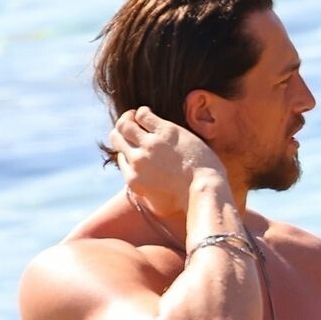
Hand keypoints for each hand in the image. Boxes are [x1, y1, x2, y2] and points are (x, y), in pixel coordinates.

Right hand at [107, 106, 226, 218]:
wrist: (204, 190)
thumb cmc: (187, 202)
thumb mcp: (158, 206)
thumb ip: (144, 196)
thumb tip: (139, 189)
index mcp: (134, 180)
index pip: (121, 158)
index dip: (127, 151)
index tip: (137, 148)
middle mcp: (137, 161)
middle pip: (116, 138)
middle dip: (121, 132)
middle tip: (131, 128)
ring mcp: (149, 145)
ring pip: (125, 124)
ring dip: (128, 118)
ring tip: (136, 117)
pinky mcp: (164, 131)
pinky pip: (143, 115)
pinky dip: (142, 112)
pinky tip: (148, 114)